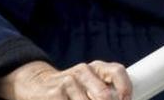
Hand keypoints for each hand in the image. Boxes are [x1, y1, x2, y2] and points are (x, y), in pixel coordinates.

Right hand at [0, 60, 131, 99]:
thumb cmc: (73, 89)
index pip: (117, 71)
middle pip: (104, 95)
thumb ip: (105, 90)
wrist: (38, 85)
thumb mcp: (90, 84)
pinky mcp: (55, 95)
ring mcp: (68, 82)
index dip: (125, 88)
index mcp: (96, 68)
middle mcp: (83, 71)